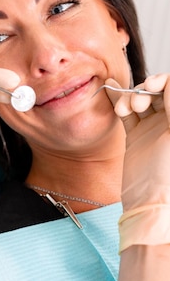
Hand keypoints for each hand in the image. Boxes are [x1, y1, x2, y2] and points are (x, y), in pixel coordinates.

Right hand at [106, 74, 169, 250]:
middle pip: (157, 92)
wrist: (150, 201)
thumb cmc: (168, 172)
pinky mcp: (137, 138)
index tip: (151, 85)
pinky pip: (128, 114)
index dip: (162, 81)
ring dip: (131, 98)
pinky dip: (120, 104)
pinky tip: (115, 101)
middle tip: (139, 101)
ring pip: (142, 100)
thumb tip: (168, 79)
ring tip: (127, 109)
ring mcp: (154, 129)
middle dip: (145, 90)